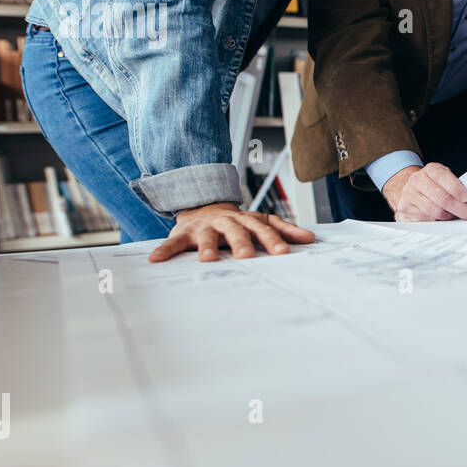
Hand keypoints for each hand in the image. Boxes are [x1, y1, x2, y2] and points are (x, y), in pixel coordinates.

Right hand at [149, 202, 314, 261]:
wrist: (204, 206)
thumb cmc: (237, 222)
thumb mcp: (262, 221)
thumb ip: (285, 230)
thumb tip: (311, 238)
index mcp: (247, 220)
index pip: (263, 229)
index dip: (273, 240)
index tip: (283, 253)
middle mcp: (227, 222)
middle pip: (236, 232)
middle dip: (242, 244)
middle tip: (247, 257)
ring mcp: (204, 227)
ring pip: (206, 237)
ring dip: (206, 247)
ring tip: (207, 259)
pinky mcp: (184, 233)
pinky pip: (173, 243)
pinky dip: (164, 250)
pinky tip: (155, 260)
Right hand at [383, 162, 466, 221]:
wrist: (409, 190)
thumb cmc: (433, 185)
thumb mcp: (444, 178)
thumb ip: (455, 185)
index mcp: (429, 170)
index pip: (442, 177)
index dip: (456, 188)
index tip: (466, 197)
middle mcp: (416, 181)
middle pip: (441, 198)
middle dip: (459, 208)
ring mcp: (408, 197)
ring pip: (435, 212)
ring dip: (449, 216)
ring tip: (455, 215)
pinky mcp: (404, 212)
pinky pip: (426, 221)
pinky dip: (437, 222)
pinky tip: (441, 219)